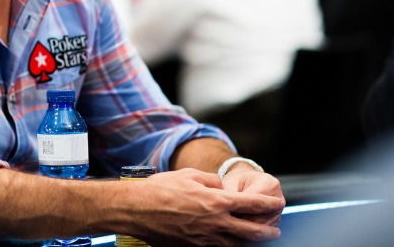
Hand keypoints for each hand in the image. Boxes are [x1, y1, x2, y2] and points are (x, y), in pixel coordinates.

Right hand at [121, 168, 284, 245]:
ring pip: (239, 244)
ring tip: (259, 238)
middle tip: (275, 229)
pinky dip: (231, 245)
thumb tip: (222, 187)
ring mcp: (207, 239)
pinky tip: (233, 242)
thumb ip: (211, 181)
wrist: (137, 210)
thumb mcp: (189, 176)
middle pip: (253, 231)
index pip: (252, 204)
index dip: (268, 203)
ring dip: (252, 241)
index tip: (278, 202)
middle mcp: (216, 223)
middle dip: (268, 230)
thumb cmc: (160, 189)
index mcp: (216, 201)